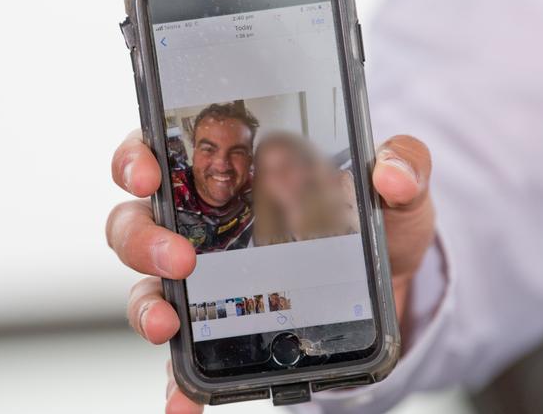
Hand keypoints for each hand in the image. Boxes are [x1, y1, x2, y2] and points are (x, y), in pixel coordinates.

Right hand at [106, 130, 433, 412]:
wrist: (390, 288)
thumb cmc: (379, 228)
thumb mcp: (397, 193)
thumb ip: (403, 166)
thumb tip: (392, 174)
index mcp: (237, 176)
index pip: (168, 152)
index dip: (141, 157)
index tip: (150, 173)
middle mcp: (209, 223)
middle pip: (139, 220)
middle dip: (143, 237)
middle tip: (179, 256)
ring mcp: (210, 277)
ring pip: (146, 282)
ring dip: (146, 302)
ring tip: (169, 321)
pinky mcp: (223, 324)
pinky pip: (184, 352)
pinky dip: (176, 376)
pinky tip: (183, 398)